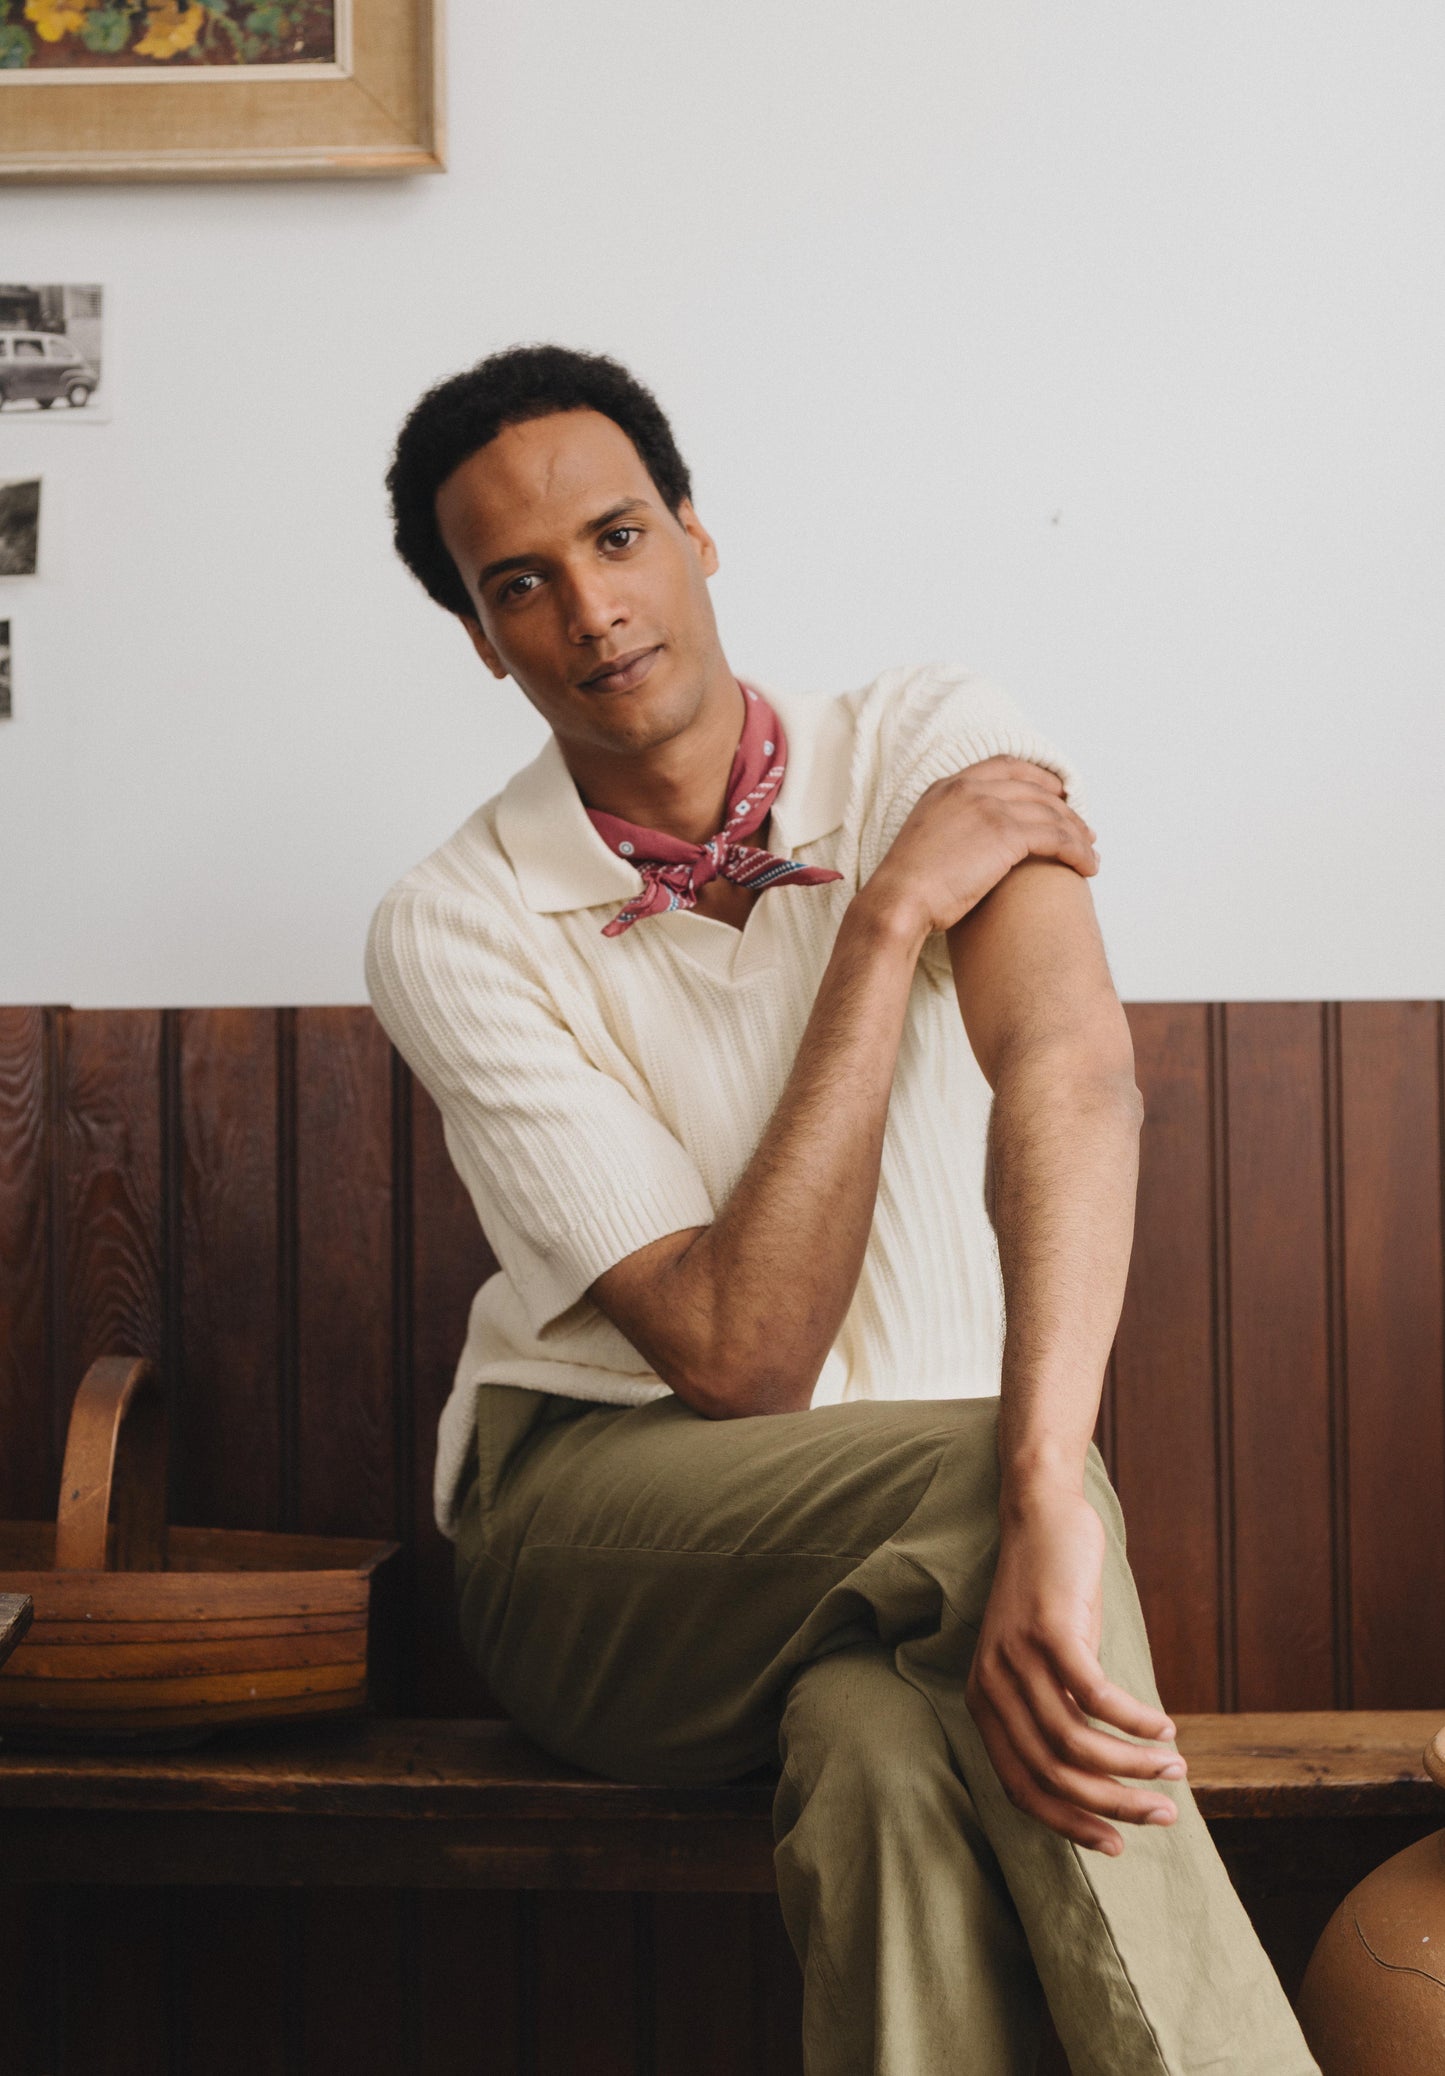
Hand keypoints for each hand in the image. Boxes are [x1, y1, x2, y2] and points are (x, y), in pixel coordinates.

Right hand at [863, 757, 1097, 941]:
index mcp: (947, 787)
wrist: (897, 902)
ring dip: (1077, 834)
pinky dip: (1077, 852)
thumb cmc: (907, 887)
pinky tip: (1087, 867)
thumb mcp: (926, 840)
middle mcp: (969, 789)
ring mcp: (988, 807)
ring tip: (1090, 854)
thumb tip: (973, 846)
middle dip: (1065, 807)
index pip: (1004, 766)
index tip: (1057, 792)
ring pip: (1050, 813)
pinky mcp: (1005, 834)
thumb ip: (952, 828)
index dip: (1037, 777)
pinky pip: (1056, 837)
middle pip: (1034, 788)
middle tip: (1083, 828)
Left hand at [965, 1482, 1184, 1854]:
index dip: (1071, 1825)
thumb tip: (1106, 1781)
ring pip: (1079, 1743)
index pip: (1022, 1790)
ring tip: (1175, 1768)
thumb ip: (1059, 1715)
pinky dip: (1136, 1721)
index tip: (1119, 1843)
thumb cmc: (1053, 1598)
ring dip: (1135, 1765)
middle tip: (1167, 1814)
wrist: (1040, 1516)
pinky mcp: (1050, 1631)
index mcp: (985, 1705)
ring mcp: (1017, 1659)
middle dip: (1116, 1804)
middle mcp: (993, 1687)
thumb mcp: (1046, 1665)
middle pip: (1054, 1775)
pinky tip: (1165, 1728)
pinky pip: (1097, 1697)